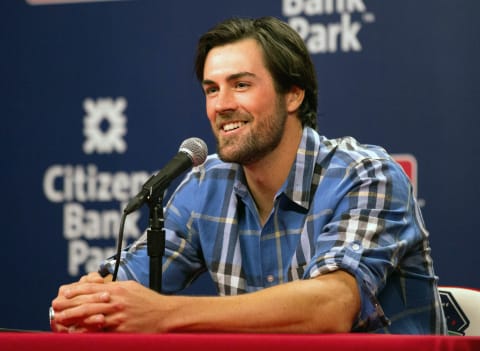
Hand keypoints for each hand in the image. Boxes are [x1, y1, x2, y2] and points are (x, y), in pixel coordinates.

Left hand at [52, 275, 166, 332]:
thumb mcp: (131, 288)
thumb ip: (115, 287)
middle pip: (87, 302)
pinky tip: (78, 332)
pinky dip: (87, 331)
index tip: (63, 293)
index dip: (75, 291)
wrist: (165, 314)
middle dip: (69, 305)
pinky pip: (100, 331)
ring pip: (90, 317)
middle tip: (55, 306)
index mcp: (117, 289)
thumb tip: (101, 287)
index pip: (91, 288)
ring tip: (60, 319)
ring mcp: (117, 316)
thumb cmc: (148, 301)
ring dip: (73, 318)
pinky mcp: (120, 330)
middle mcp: (115, 302)